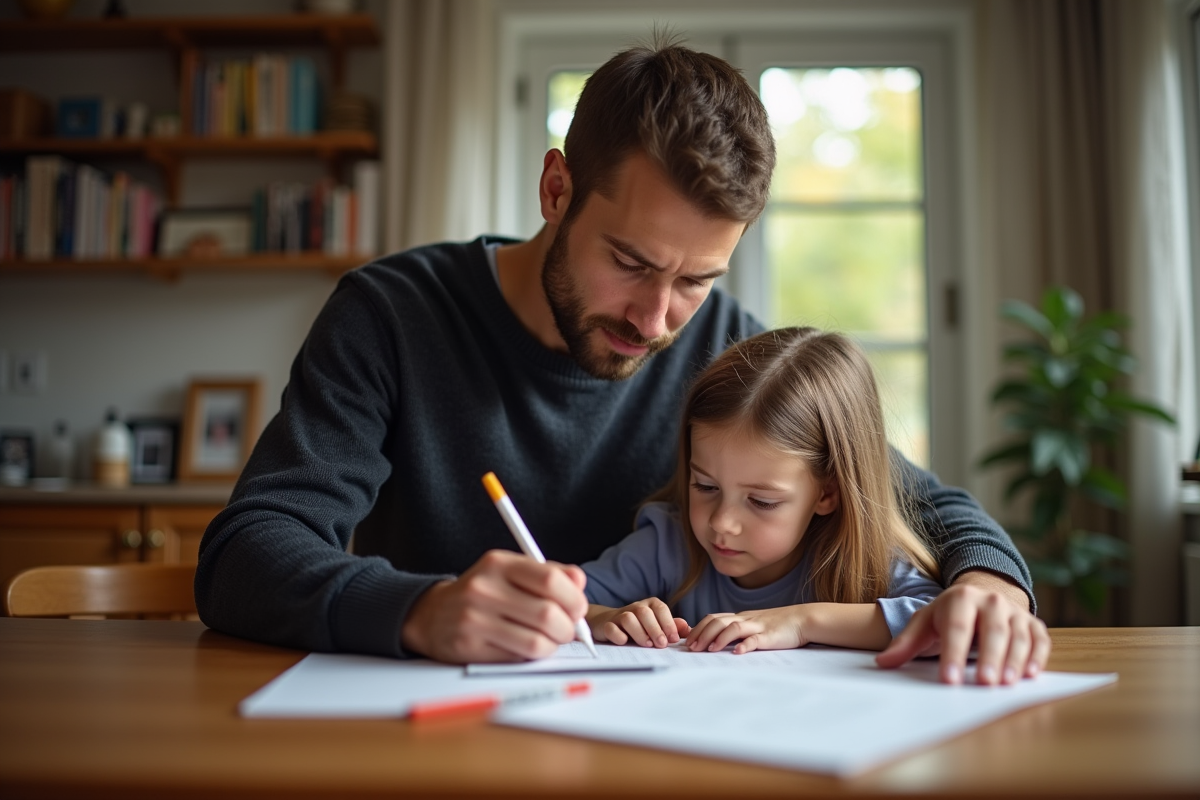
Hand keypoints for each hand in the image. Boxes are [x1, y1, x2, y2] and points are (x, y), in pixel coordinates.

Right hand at [400, 549, 587, 662]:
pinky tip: (525, 647)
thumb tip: (579, 582)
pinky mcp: (469, 648)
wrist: (431, 614)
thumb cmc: (483, 592)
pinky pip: (518, 659)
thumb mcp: (511, 571)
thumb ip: (549, 573)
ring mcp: (474, 620)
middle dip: (568, 628)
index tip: (578, 609)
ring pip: (536, 643)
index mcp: (498, 563)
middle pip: (547, 614)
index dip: (574, 598)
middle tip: (566, 630)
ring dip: (552, 646)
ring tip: (548, 640)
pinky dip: (531, 657)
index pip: (550, 579)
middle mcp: (484, 589)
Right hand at [589, 598, 689, 646]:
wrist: (609, 622)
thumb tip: (688, 629)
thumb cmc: (639, 625)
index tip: (673, 639)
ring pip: (628, 618)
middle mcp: (635, 607)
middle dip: (655, 629)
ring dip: (639, 633)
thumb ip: (672, 626)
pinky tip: (625, 642)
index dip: (668, 624)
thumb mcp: (657, 624)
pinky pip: (611, 628)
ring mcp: (619, 615)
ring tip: (646, 645)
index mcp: (650, 605)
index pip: (661, 609)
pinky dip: (618, 635)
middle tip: (662, 645)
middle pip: (645, 613)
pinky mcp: (607, 625)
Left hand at [685, 606, 806, 653]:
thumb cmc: (778, 625)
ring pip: (733, 628)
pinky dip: (745, 645)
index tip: (687, 641)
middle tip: (692, 648)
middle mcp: (746, 619)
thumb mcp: (754, 626)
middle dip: (702, 634)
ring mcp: (758, 626)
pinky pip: (756, 639)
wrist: (803, 619)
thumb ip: (738, 632)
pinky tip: (737, 653)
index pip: (714, 619)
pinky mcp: (770, 636)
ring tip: (709, 650)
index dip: (699, 629)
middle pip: (718, 621)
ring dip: (719, 639)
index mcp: (740, 617)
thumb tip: (716, 642)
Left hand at [875, 575, 1049, 685]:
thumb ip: (906, 643)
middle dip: (989, 657)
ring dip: (1014, 660)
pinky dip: (1038, 657)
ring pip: (1018, 636)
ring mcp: (1015, 612)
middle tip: (984, 683)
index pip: (957, 628)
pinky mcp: (1033, 624)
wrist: (983, 595)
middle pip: (992, 630)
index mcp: (961, 599)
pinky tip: (1030, 675)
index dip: (953, 654)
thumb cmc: (950, 615)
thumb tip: (882, 662)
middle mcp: (991, 602)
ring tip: (1005, 683)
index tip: (948, 679)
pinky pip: (1040, 640)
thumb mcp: (925, 623)